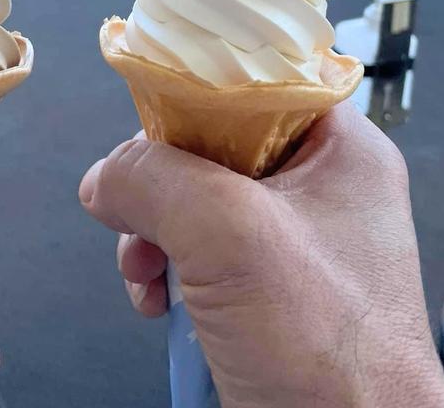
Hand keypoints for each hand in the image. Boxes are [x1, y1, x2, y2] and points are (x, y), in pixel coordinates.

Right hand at [80, 101, 443, 407]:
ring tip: (144, 267)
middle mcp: (316, 185)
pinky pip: (193, 244)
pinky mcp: (260, 279)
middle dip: (159, 180)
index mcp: (339, 150)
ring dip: (150, 228)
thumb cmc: (335, 362)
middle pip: (210, 141)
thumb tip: (104, 175)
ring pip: (192, 196)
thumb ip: (156, 181)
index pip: (254, 82)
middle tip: (136, 204)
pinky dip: (160, 264)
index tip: (143, 107)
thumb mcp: (231, 237)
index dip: (192, 90)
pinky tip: (154, 294)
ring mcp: (288, 236)